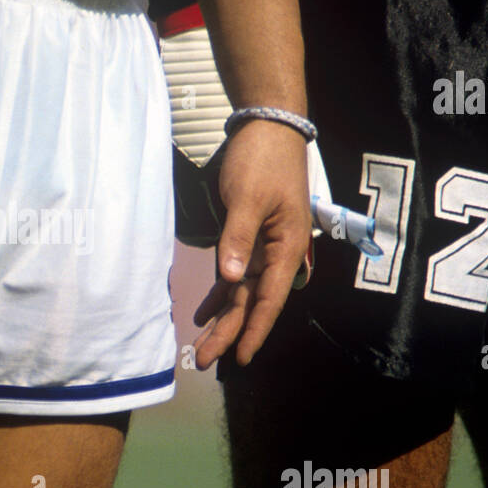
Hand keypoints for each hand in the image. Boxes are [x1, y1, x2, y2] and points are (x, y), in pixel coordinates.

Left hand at [191, 119, 310, 368]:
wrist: (269, 127)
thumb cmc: (262, 161)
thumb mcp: (249, 200)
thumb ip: (238, 239)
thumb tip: (232, 280)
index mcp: (286, 249)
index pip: (267, 300)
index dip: (252, 330)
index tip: (240, 358)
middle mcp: (278, 255)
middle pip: (251, 302)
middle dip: (229, 332)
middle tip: (204, 360)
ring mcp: (265, 248)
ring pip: (242, 292)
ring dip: (223, 318)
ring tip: (201, 345)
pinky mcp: (251, 238)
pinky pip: (237, 276)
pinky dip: (221, 294)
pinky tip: (205, 313)